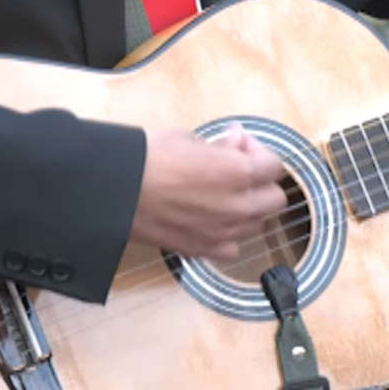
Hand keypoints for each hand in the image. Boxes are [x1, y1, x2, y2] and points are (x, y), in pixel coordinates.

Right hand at [130, 124, 287, 258]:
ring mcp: (225, 232)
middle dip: (261, 184)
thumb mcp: (190, 139)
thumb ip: (223, 146)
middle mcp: (240, 206)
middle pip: (275, 200)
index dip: (258, 153)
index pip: (275, 166)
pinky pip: (234, 248)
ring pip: (257, 225)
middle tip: (236, 172)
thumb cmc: (149, 156)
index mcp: (240, 172)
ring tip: (222, 197)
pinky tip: (212, 222)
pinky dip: (229, 236)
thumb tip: (238, 142)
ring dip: (248, 210)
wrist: (113, 191)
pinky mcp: (205, 250)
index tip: (239, 146)